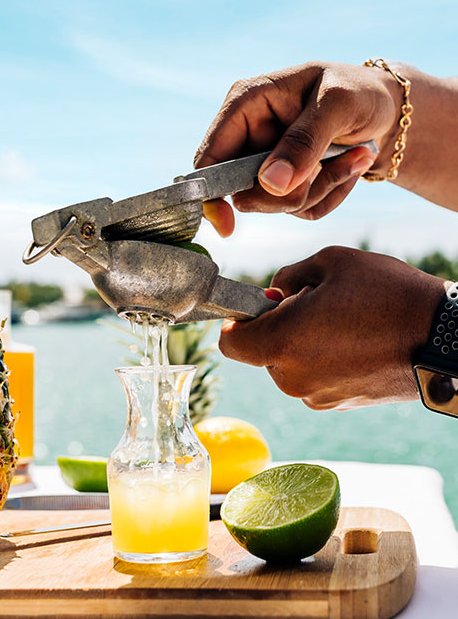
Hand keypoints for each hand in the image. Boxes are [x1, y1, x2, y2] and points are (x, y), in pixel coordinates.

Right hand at [195, 62, 402, 236]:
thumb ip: (304, 142)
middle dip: (287, 192)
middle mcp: (248, 134)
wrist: (388, 109)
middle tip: (325, 169)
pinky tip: (349, 166)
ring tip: (354, 158)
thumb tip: (271, 184)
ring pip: (273, 205)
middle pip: (241, 192)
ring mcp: (265, 161)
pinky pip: (298, 209)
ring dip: (317, 190)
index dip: (211, 193)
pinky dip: (329, 195)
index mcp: (246, 105)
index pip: (209, 158)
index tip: (226, 225)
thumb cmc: (360, 91)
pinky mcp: (285, 182)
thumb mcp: (337, 105)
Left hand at [219, 247, 446, 409]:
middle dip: (277, 325)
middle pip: (261, 350)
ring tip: (341, 320)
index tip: (254, 306)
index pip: (230, 343)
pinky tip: (354, 339)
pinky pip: (312, 375)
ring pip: (288, 362)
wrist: (444, 338)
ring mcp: (316, 396)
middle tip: (314, 303)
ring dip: (301, 341)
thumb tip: (272, 294)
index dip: (235, 321)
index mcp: (282, 343)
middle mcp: (292, 378)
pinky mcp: (338, 404)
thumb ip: (287, 276)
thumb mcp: (331, 263)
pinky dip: (321, 357)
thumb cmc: (387, 294)